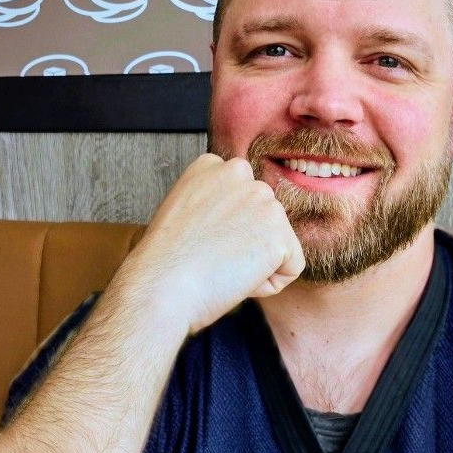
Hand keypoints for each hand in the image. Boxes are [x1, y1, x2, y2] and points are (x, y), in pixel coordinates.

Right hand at [130, 153, 304, 335]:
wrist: (161, 287)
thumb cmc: (164, 264)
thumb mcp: (183, 213)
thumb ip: (215, 206)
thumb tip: (239, 224)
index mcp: (211, 165)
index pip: (242, 202)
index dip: (224, 232)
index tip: (199, 243)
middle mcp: (239, 172)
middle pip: (264, 220)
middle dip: (245, 246)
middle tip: (210, 259)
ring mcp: (263, 200)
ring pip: (277, 243)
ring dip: (255, 265)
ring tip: (220, 268)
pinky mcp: (280, 233)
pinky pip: (291, 268)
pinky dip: (269, 284)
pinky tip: (238, 281)